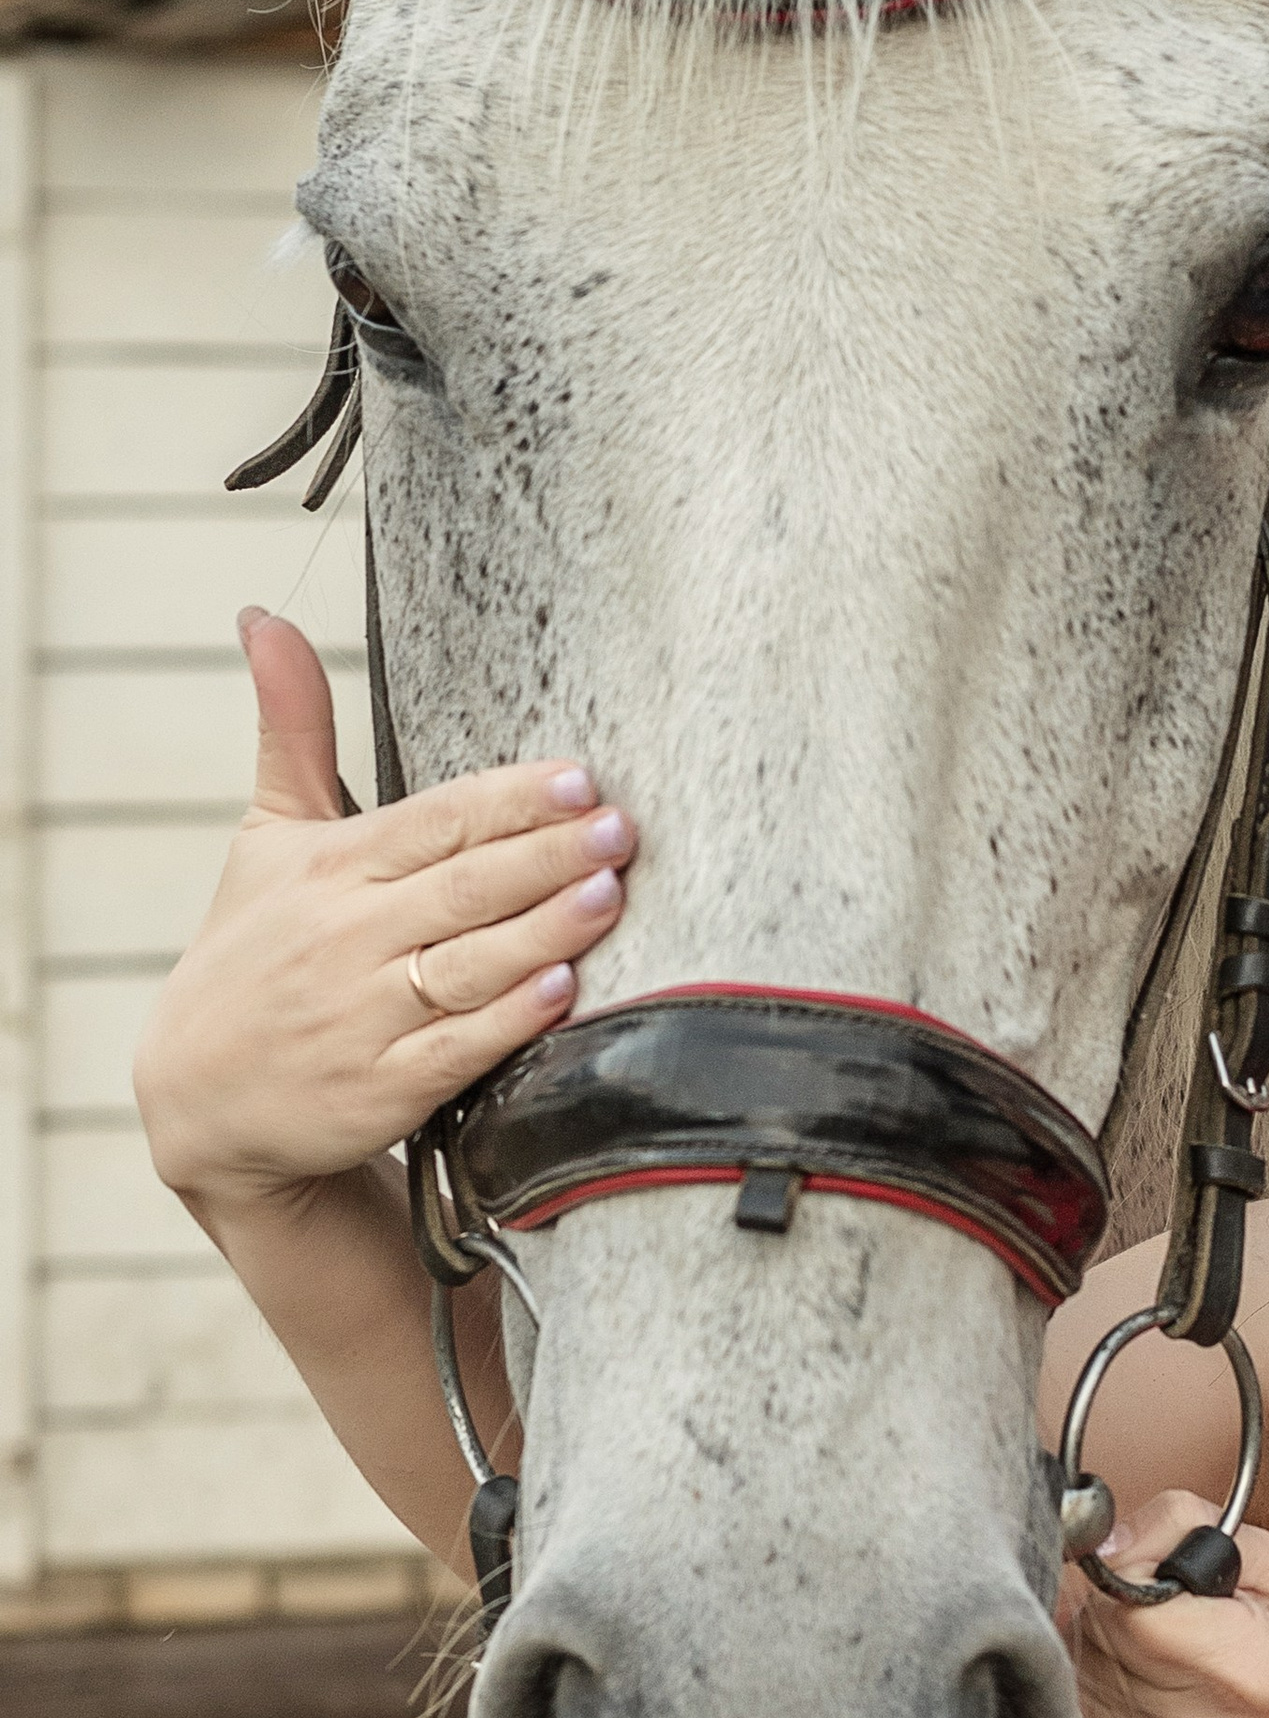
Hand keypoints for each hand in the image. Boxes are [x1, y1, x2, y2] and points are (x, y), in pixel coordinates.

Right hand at [134, 609, 636, 1211]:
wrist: (198, 1101)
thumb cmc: (251, 953)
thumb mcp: (266, 836)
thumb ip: (292, 729)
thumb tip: (264, 616)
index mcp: (330, 868)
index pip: (432, 822)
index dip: (506, 800)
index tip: (577, 778)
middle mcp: (345, 938)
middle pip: (462, 888)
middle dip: (546, 854)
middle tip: (620, 827)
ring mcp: (361, 1018)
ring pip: (466, 965)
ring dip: (543, 930)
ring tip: (608, 892)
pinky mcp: (379, 1090)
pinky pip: (452, 1051)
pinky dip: (505, 1021)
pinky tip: (562, 991)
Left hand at [1073, 1486, 1268, 1717]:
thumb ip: (1188, 1529)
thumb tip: (1103, 1538)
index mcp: (1243, 1668)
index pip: (1123, 1605)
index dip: (1127, 1572)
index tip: (1154, 1568)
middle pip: (1097, 1647)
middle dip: (1118, 1612)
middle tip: (1173, 1611)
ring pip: (1086, 1690)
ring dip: (1114, 1662)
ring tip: (1176, 1658)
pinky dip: (1120, 1709)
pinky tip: (1171, 1703)